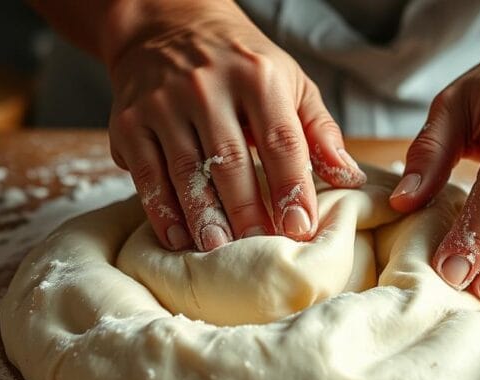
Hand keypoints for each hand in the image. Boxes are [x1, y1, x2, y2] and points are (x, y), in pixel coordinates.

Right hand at [105, 1, 365, 251]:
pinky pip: (147, 175)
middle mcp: (206, 86)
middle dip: (247, 211)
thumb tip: (349, 177)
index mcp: (256, 76)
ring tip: (218, 251)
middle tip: (259, 251)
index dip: (291, 187)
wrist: (166, 26)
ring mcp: (163, 104)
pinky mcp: (129, 122)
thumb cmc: (240, 65)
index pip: (279, 140)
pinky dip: (162, 210)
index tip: (301, 227)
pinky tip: (178, 238)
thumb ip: (319, 131)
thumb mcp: (289, 82)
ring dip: (203, 216)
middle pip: (230, 160)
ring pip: (185, 170)